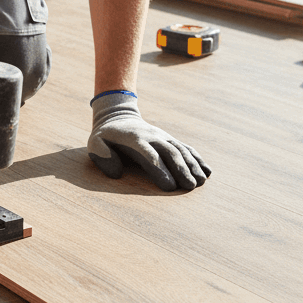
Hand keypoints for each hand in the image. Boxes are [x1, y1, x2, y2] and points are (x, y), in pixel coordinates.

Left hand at [88, 91, 209, 190]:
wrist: (117, 116)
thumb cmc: (105, 136)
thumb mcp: (95, 143)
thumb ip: (103, 156)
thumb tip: (117, 173)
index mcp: (134, 140)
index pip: (149, 155)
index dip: (160, 170)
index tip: (169, 186)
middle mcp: (152, 137)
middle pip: (169, 152)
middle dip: (181, 169)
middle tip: (190, 186)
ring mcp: (162, 137)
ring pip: (180, 150)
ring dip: (192, 165)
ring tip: (201, 181)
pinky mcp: (169, 139)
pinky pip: (185, 147)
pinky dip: (197, 158)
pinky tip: (207, 170)